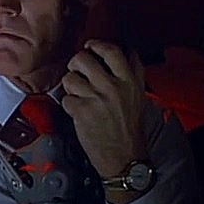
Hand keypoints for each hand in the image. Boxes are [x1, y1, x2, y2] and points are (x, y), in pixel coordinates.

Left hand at [61, 39, 148, 179]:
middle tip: (78, 70)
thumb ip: (128, 74)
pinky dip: (69, 105)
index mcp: (131, 81)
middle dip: (76, 63)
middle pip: (84, 58)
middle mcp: (114, 86)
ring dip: (70, 86)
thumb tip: (114, 53)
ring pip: (70, 78)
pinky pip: (66, 98)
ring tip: (79, 95)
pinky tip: (79, 111)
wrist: (125, 159)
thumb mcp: (138, 97)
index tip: (91, 46)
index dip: (97, 45)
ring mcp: (97, 98)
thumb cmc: (129, 129)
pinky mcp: (82, 111)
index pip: (112, 50)